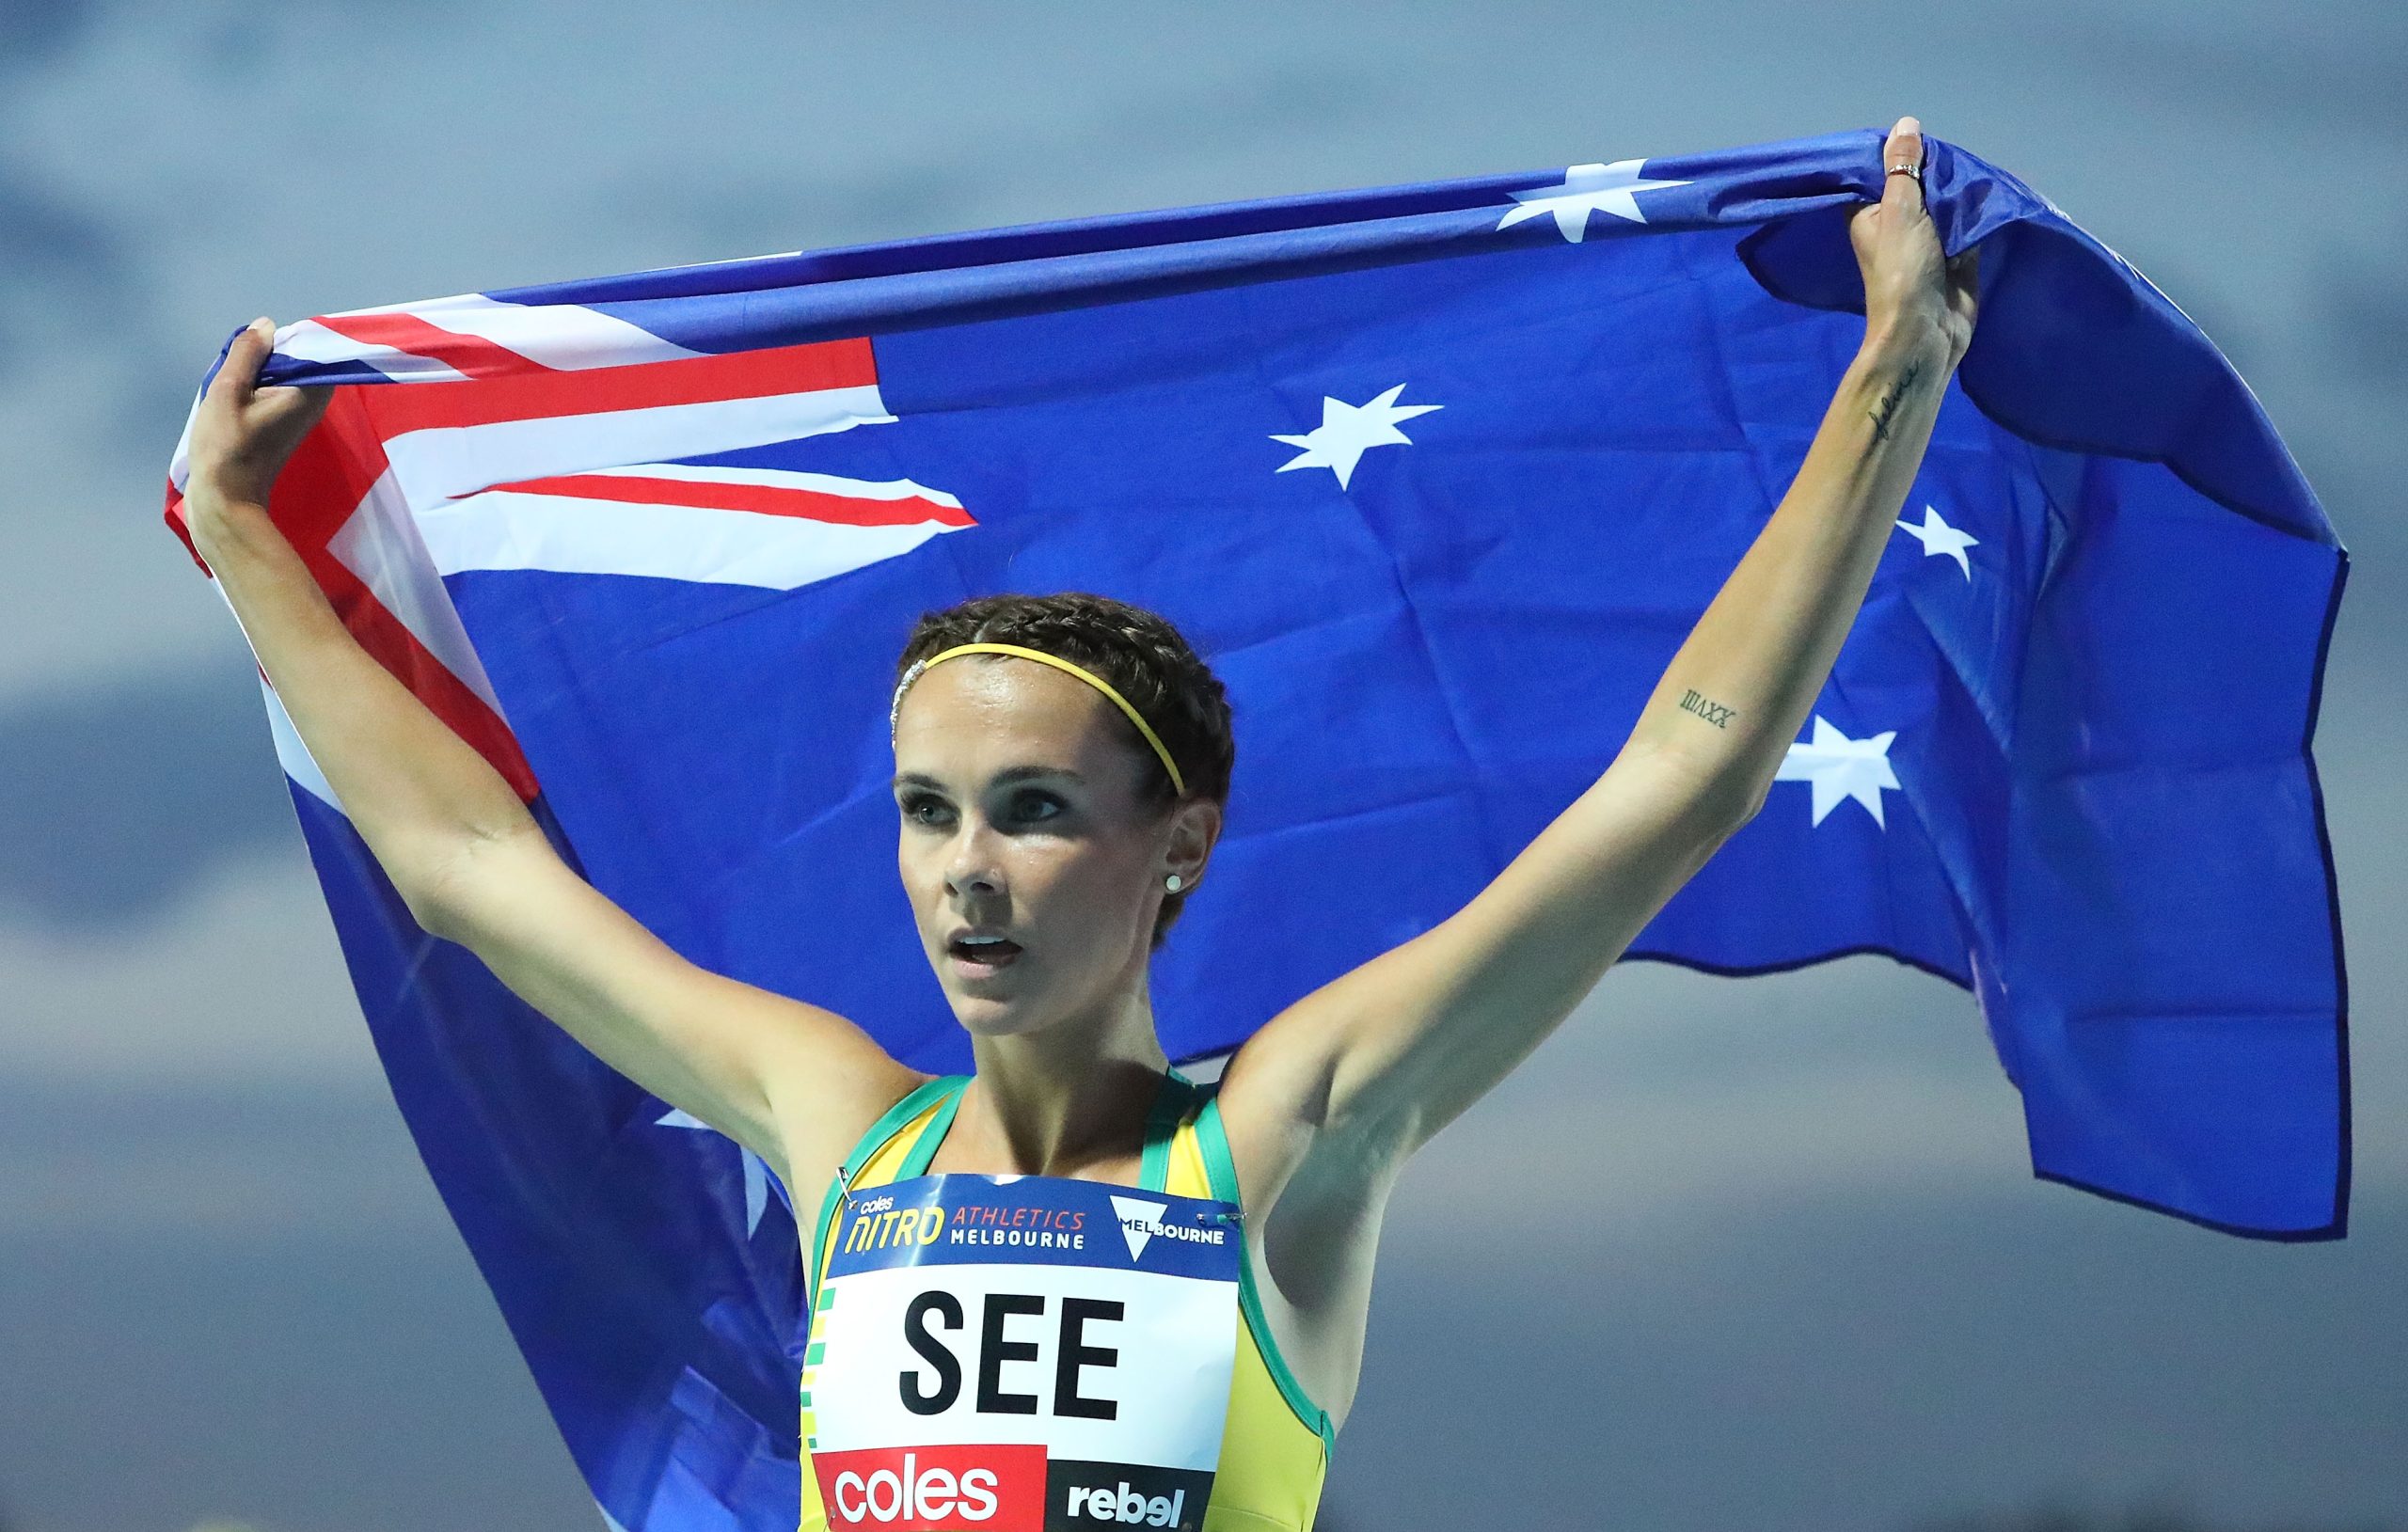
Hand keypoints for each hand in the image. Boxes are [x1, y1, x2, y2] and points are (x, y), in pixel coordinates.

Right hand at [184, 317, 332, 518]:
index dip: (278, 340)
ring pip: (282, 375)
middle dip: (265, 356)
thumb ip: (248, 354)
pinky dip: (256, 389)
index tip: (251, 349)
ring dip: (256, 373)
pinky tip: (235, 400)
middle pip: (295, 359)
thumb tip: (266, 326)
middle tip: (237, 370)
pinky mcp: (286, 425)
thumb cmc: (226, 447)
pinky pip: (275, 392)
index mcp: (311, 391)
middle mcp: (315, 402)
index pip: (309, 345)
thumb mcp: (228, 390)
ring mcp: (301, 415)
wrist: (226, 499)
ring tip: (233, 387)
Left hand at [1847, 116, 1977, 369]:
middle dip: (1938, 168)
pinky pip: (1969, 223)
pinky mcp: (1957, 255)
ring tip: (1979, 163)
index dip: (1898, 153)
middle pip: (1919, 184)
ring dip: (1961, 188)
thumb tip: (1906, 124)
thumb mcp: (1900, 210)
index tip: (1920, 132)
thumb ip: (1903, 167)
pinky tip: (1993, 188)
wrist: (1927, 330)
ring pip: (1946, 202)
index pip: (1880, 173)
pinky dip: (1979, 211)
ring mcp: (1928, 240)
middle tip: (1958, 148)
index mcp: (1870, 214)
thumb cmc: (1903, 270)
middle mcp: (1896, 225)